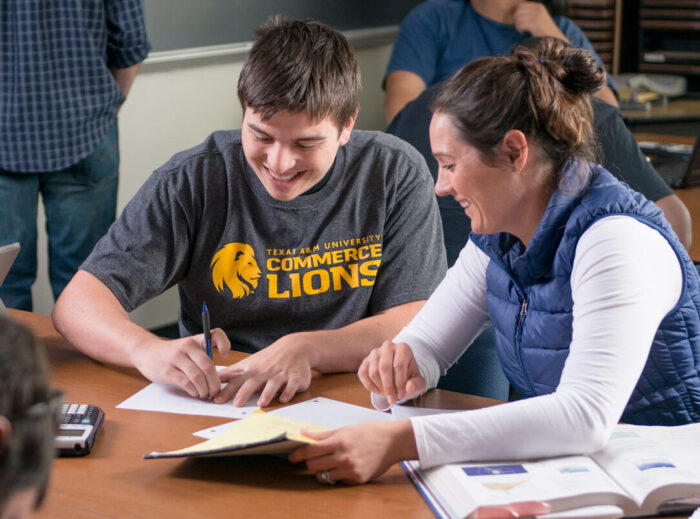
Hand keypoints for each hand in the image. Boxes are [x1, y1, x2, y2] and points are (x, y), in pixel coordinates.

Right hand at [130, 328, 229, 398]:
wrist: (146, 351)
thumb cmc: (172, 353)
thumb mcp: (188, 347)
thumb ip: (202, 356)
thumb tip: (217, 378)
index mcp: (196, 340)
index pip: (216, 335)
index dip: (225, 345)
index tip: (225, 357)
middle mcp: (187, 346)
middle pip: (208, 365)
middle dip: (215, 382)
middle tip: (216, 391)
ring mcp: (176, 358)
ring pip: (197, 376)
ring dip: (205, 389)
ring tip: (205, 394)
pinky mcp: (168, 370)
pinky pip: (186, 383)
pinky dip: (194, 390)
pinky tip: (195, 393)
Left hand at [215, 332, 313, 406]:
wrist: (294, 347)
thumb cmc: (268, 359)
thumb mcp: (249, 362)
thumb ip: (233, 372)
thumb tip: (215, 379)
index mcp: (253, 370)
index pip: (237, 380)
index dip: (227, 390)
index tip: (217, 399)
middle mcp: (265, 372)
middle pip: (253, 382)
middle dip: (245, 392)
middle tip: (237, 403)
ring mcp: (281, 374)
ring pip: (273, 384)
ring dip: (267, 393)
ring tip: (261, 403)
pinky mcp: (295, 378)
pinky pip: (292, 385)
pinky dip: (288, 392)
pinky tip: (284, 398)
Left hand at [289, 420, 416, 483]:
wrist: (392, 441)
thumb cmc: (368, 432)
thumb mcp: (344, 429)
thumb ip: (322, 434)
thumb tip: (302, 432)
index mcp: (339, 441)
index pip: (310, 451)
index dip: (298, 454)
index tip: (291, 456)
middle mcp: (343, 457)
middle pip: (313, 465)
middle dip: (310, 462)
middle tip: (313, 458)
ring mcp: (350, 470)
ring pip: (323, 476)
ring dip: (322, 470)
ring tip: (328, 463)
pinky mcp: (357, 479)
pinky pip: (337, 481)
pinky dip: (336, 475)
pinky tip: (343, 467)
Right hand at [358, 341, 425, 404]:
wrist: (399, 374)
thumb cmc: (409, 378)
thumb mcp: (418, 382)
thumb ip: (416, 385)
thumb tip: (409, 387)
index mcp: (403, 348)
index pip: (398, 365)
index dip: (399, 383)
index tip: (402, 396)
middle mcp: (388, 346)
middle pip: (384, 367)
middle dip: (388, 387)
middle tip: (392, 400)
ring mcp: (375, 352)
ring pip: (373, 372)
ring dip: (380, 387)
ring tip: (388, 394)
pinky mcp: (365, 361)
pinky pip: (363, 374)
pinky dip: (370, 386)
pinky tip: (379, 391)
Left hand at [513, 2, 565, 39]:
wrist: (554, 38)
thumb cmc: (544, 30)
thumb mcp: (539, 17)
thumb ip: (530, 13)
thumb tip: (516, 13)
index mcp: (539, 6)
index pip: (521, 6)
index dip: (517, 14)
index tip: (519, 21)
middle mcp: (538, 9)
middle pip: (518, 12)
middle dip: (516, 20)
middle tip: (519, 27)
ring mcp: (537, 16)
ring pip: (518, 18)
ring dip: (517, 26)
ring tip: (522, 30)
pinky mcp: (535, 24)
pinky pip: (520, 24)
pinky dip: (519, 29)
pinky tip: (523, 32)